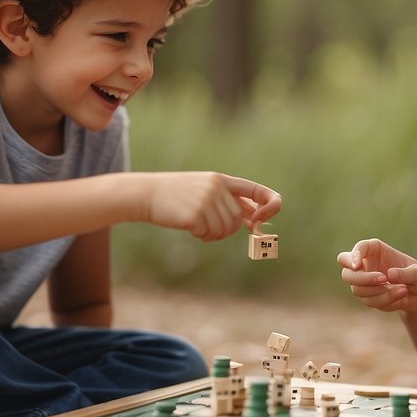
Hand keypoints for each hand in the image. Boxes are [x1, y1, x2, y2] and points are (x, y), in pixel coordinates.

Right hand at [144, 172, 281, 241]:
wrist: (146, 194)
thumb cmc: (177, 196)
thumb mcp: (205, 191)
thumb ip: (229, 201)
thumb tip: (256, 220)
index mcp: (221, 179)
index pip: (257, 190)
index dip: (270, 205)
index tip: (262, 221)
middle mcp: (216, 187)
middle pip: (238, 219)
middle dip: (227, 230)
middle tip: (209, 228)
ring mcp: (206, 199)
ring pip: (225, 229)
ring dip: (214, 235)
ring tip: (198, 227)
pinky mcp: (195, 213)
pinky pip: (209, 234)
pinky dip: (202, 236)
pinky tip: (190, 227)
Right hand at [337, 238, 416, 312]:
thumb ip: (407, 273)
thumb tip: (389, 275)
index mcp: (377, 251)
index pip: (359, 248)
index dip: (354, 255)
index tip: (357, 266)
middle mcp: (367, 265)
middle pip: (347, 273)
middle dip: (363, 279)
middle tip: (383, 279)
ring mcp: (364, 282)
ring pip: (357, 290)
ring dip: (380, 292)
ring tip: (403, 290)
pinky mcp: (367, 296)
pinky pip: (369, 301)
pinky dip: (386, 301)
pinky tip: (401, 297)